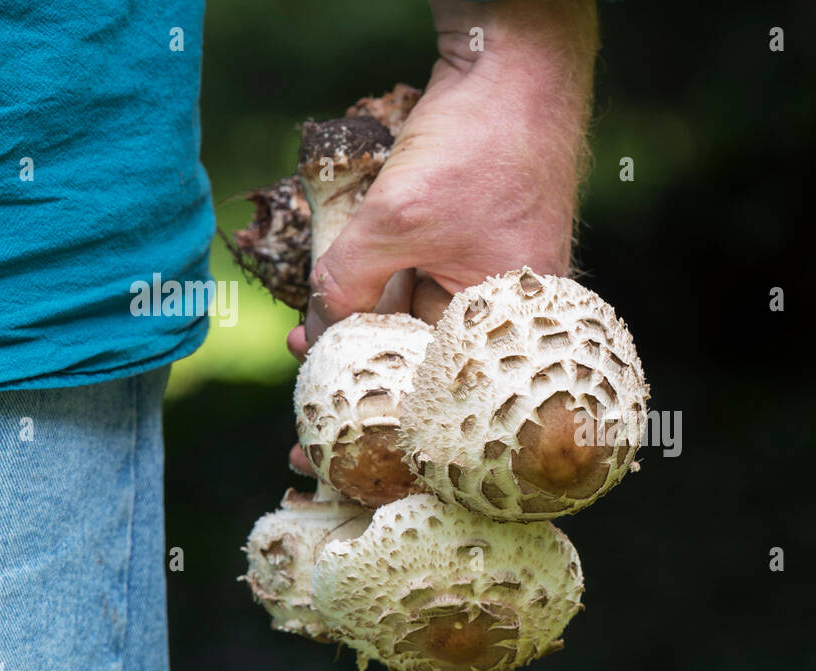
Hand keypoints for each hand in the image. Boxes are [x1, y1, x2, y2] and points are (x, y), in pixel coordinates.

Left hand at [286, 0, 598, 476]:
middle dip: (362, 384)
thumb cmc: (481, 145)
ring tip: (301, 350)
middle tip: (305, 419)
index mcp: (510, 324)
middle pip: (425, 367)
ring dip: (358, 337)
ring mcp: (487, 281)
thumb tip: (319, 328)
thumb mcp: (398, 219)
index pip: (437, 396)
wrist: (514, 67)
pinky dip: (374, 297)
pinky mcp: (468, 249)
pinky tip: (326, 310)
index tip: (330, 459)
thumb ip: (350, 277)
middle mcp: (505, 313)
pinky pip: (415, 288)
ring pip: (413, 327)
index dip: (381, 429)